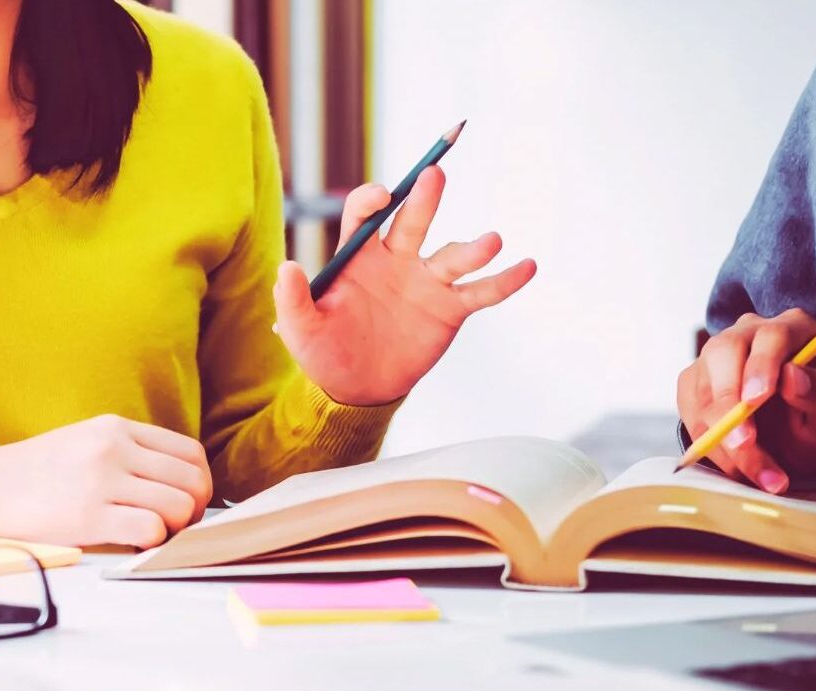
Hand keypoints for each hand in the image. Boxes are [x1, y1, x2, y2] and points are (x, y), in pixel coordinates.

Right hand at [0, 415, 211, 548]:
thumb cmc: (39, 474)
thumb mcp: (88, 442)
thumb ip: (133, 453)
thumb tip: (183, 484)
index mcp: (117, 428)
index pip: (190, 453)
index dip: (200, 482)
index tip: (191, 501)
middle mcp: (114, 449)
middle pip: (192, 480)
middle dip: (195, 508)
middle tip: (177, 525)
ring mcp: (101, 480)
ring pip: (179, 506)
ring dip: (176, 528)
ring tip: (154, 534)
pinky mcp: (88, 515)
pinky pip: (151, 529)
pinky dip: (153, 541)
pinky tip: (135, 542)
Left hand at [273, 166, 536, 405]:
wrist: (356, 389)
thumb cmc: (324, 352)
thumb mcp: (300, 330)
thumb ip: (293, 300)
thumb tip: (286, 269)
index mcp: (359, 256)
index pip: (366, 215)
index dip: (372, 201)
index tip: (381, 198)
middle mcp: (396, 259)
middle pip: (412, 220)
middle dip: (423, 198)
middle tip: (434, 176)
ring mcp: (426, 282)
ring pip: (453, 256)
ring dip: (473, 248)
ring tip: (491, 241)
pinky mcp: (449, 309)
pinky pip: (481, 292)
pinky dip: (505, 281)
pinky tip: (528, 267)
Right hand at [676, 308, 815, 493]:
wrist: (799, 444)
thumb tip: (793, 375)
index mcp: (790, 330)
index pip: (770, 336)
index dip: (760, 366)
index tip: (756, 400)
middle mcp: (746, 335)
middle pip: (722, 354)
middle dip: (729, 404)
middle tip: (744, 444)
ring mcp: (714, 360)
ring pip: (703, 391)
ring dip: (723, 438)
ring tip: (758, 474)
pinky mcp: (693, 386)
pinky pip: (691, 415)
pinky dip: (711, 447)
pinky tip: (738, 468)